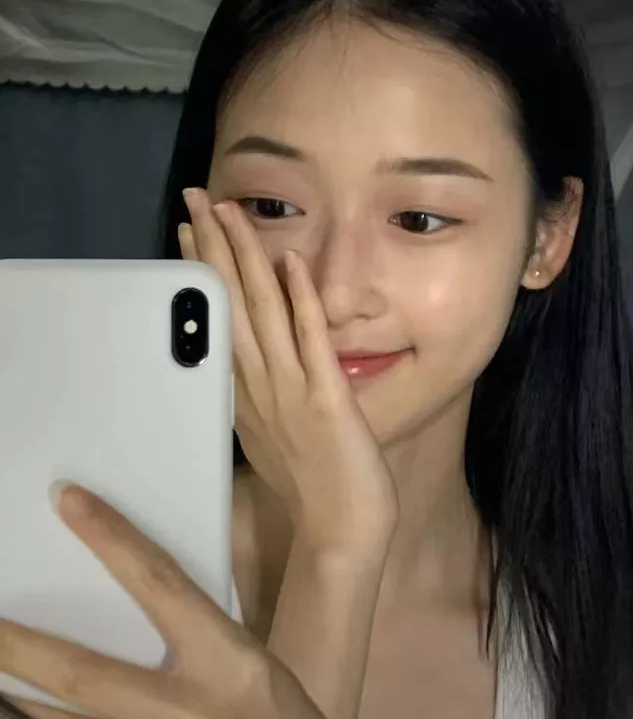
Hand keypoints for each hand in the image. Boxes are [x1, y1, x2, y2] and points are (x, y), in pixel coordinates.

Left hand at [0, 485, 324, 718]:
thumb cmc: (270, 709)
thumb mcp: (243, 655)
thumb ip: (195, 625)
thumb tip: (141, 586)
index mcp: (221, 654)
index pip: (157, 582)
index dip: (112, 538)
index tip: (67, 499)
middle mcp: (178, 705)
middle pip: (83, 671)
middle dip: (22, 647)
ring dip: (17, 695)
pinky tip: (18, 706)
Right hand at [179, 189, 397, 557]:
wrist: (341, 535)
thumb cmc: (310, 486)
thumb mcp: (269, 434)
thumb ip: (259, 392)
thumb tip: (248, 360)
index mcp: (246, 394)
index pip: (218, 319)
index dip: (203, 273)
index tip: (189, 234)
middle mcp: (261, 386)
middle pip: (231, 305)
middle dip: (211, 249)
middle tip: (194, 199)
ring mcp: (292, 391)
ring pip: (262, 313)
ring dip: (245, 260)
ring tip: (229, 212)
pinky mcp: (328, 399)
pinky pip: (312, 341)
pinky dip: (301, 300)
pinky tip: (292, 262)